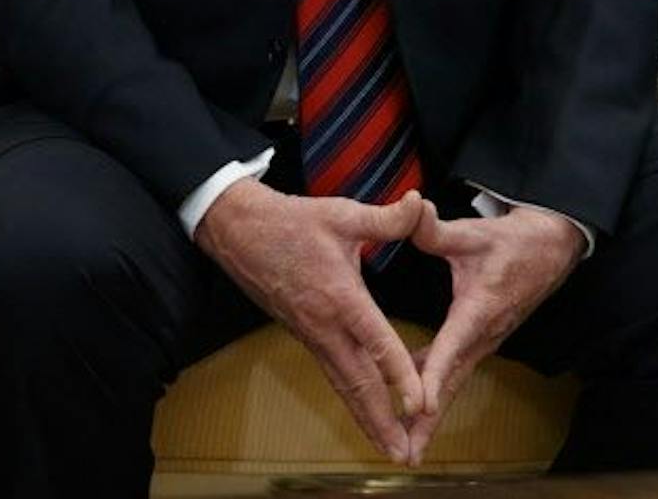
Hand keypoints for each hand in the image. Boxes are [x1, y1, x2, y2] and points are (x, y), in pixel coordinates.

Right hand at [196, 180, 428, 462]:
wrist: (237, 230)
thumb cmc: (291, 220)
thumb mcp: (341, 213)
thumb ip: (386, 218)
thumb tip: (421, 203)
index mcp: (340, 295)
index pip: (375, 341)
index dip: (399, 374)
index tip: (420, 404)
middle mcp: (324, 323)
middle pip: (357, 381)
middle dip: (381, 420)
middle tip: (404, 454)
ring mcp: (310, 333)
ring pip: (342, 384)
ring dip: (366, 418)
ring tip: (388, 448)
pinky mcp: (303, 334)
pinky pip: (332, 373)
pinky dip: (351, 398)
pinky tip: (364, 413)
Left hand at [401, 205, 581, 463]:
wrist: (550, 247)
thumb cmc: (511, 241)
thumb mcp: (474, 232)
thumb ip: (436, 229)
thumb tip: (412, 210)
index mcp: (480, 310)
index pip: (452, 347)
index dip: (435, 377)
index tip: (420, 406)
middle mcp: (484, 334)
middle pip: (452, 382)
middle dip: (429, 419)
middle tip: (406, 452)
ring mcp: (485, 340)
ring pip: (454, 381)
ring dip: (431, 413)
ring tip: (404, 443)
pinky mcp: (482, 338)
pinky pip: (455, 369)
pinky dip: (436, 390)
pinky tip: (411, 404)